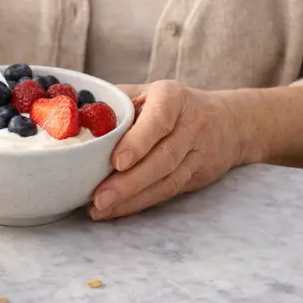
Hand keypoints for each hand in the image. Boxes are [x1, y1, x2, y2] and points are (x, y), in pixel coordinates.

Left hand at [89, 80, 242, 220]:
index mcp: (174, 98)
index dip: (138, 142)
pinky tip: (117, 211)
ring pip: (166, 181)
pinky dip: (141, 204)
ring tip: (100, 209)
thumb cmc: (174, 105)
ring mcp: (197, 153)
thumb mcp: (150, 91)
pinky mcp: (197, 176)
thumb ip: (118, 102)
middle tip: (99, 198)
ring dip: (133, 199)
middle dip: (129, 182)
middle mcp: (190, 125)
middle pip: (162, 158)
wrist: (228, 122)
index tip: (117, 161)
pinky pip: (168, 192)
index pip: (159, 120)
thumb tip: (75, 114)